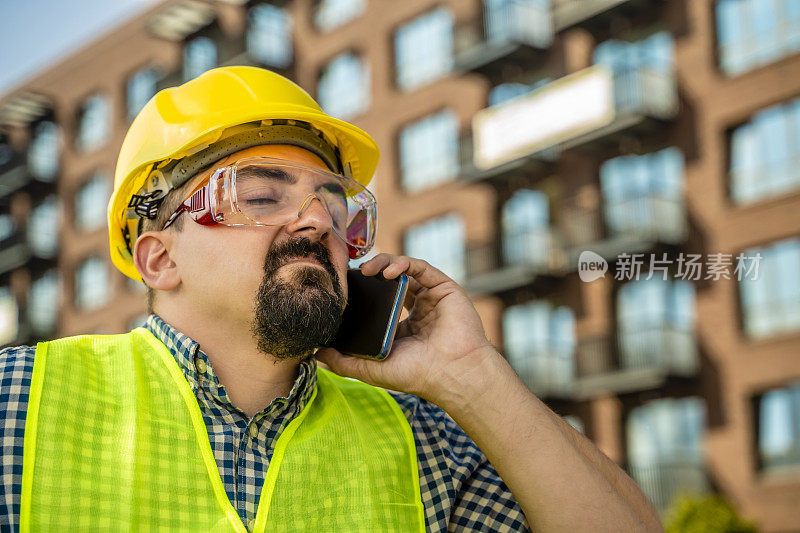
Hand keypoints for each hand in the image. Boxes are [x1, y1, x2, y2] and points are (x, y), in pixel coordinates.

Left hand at [315, 254, 502, 404]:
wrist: (452, 374)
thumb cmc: (417, 375)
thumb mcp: (371, 369)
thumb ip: (343, 362)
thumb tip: (316, 353)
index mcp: (402, 327)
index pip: (379, 300)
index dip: (362, 291)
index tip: (344, 287)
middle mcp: (417, 309)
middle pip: (389, 281)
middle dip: (370, 273)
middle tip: (353, 274)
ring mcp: (431, 297)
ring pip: (403, 269)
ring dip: (383, 263)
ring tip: (367, 270)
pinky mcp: (444, 287)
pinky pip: (420, 267)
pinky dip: (403, 263)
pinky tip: (388, 271)